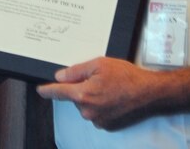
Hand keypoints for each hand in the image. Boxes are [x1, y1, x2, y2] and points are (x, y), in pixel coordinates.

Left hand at [36, 57, 167, 130]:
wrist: (149, 93)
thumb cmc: (126, 76)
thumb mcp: (99, 64)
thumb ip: (76, 71)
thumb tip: (60, 76)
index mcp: (83, 95)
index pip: (58, 92)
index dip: (47, 90)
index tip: (40, 90)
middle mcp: (88, 111)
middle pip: (75, 98)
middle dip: (81, 88)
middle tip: (98, 79)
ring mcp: (98, 120)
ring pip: (86, 106)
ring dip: (91, 97)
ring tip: (109, 88)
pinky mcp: (107, 126)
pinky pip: (96, 113)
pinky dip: (100, 105)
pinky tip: (112, 97)